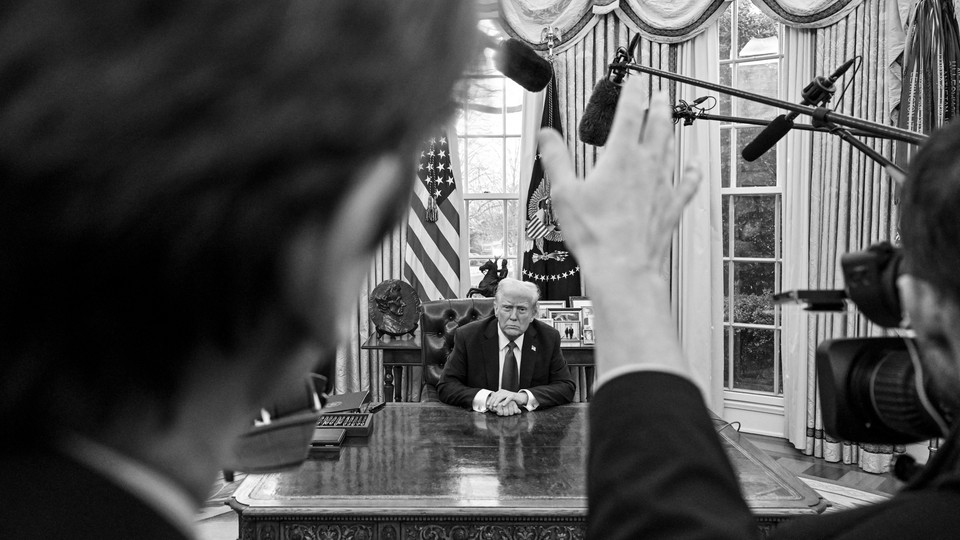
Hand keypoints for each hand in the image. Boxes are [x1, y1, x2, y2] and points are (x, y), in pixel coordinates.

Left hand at [487, 390, 522, 415]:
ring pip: (501, 397)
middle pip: (496, 396)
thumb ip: (498, 401)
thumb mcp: (503, 399)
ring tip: (494, 405)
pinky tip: (503, 405)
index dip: (490, 400)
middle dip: (492, 402)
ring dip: (497, 401)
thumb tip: (491, 405)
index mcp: (500, 392)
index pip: (493, 395)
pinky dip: (505, 401)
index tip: (488, 405)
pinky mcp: (512, 395)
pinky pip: (508, 398)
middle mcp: (503, 391)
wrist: (519, 398)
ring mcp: (508, 393)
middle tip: (491, 407)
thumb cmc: (510, 400)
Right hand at [539, 80, 699, 289]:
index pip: (630, 113)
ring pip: (671, 148)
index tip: (634, 80)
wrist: (623, 268)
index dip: (633, 92)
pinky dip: (691, 171)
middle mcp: (647, 166)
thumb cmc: (594, 235)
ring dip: (671, 128)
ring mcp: (663, 186)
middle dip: (659, 104)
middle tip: (660, 91)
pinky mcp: (671, 207)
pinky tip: (695, 165)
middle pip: (658, 125)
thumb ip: (556, 159)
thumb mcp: (564, 192)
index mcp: (621, 157)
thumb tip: (546, 134)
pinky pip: (686, 183)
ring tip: (671, 117)